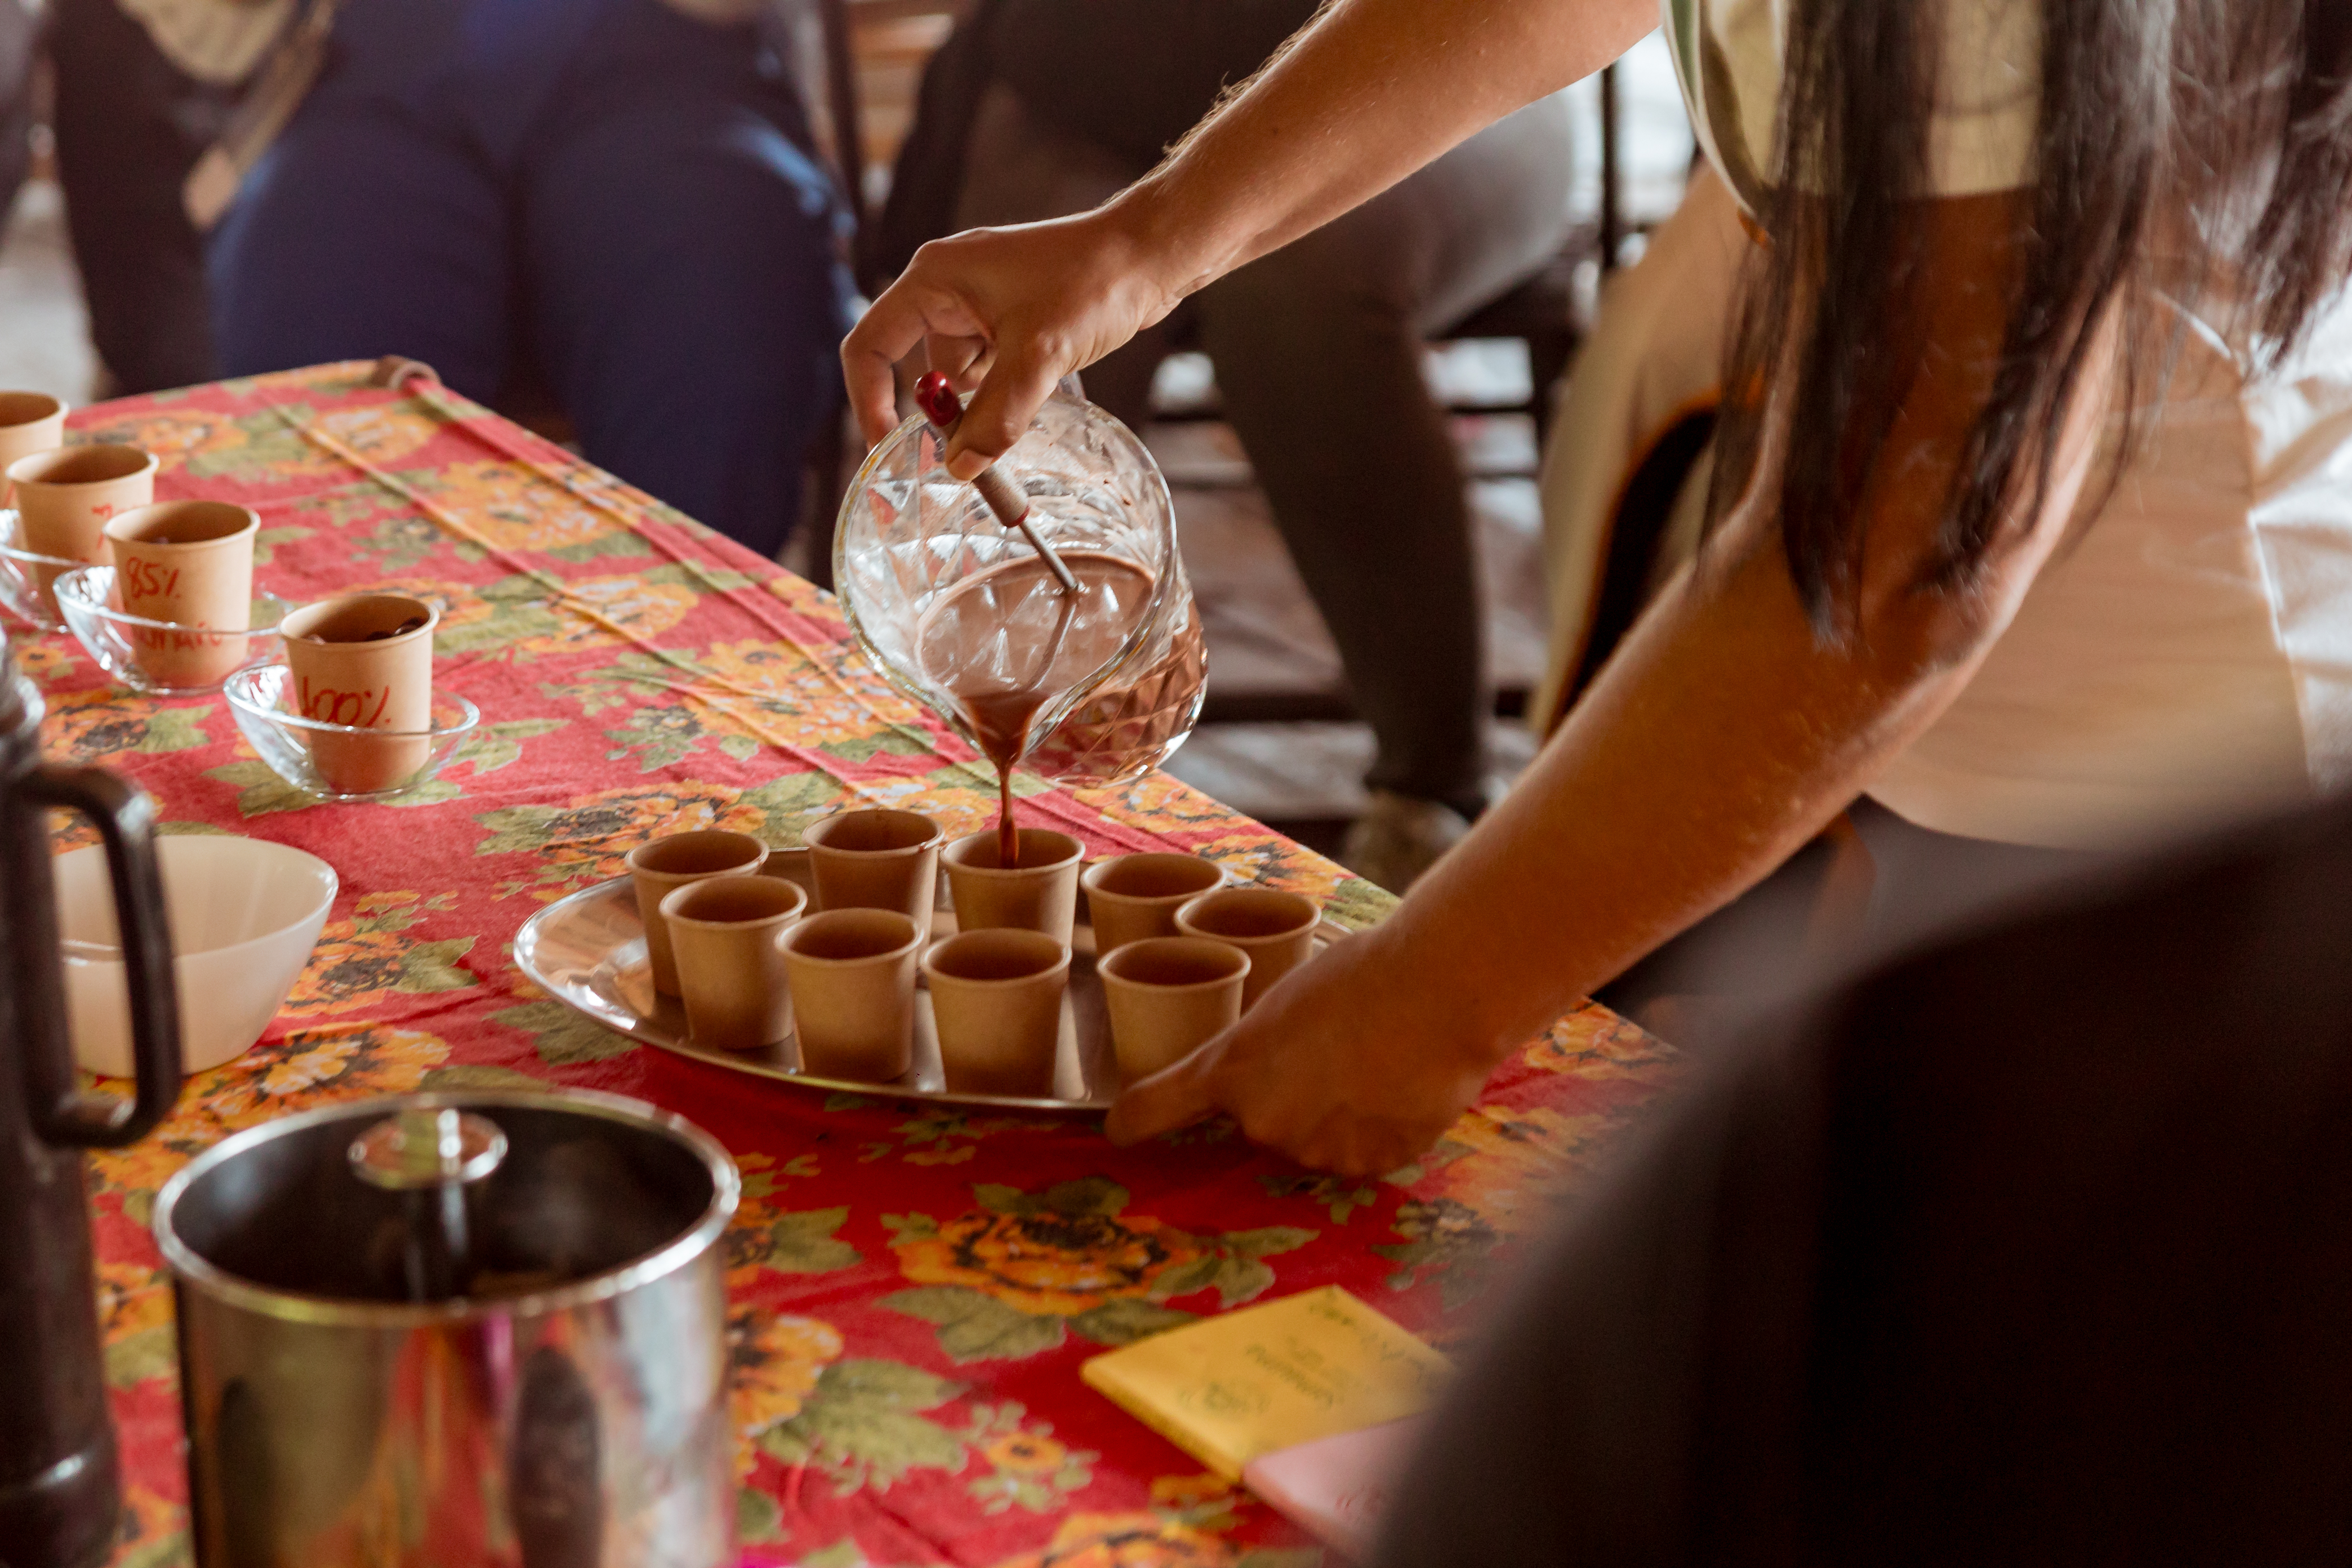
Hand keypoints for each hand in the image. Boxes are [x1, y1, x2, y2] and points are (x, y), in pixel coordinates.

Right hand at [840, 205, 1188, 477]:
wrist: (1151, 255)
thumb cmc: (1094, 282)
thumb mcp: (1039, 357)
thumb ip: (996, 416)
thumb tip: (961, 468)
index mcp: (934, 278)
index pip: (871, 346)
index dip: (870, 401)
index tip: (887, 448)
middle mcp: (948, 287)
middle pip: (918, 366)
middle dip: (943, 410)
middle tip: (972, 450)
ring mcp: (981, 303)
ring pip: (959, 376)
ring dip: (982, 402)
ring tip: (1026, 398)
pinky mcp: (1011, 318)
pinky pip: (989, 369)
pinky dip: (1004, 391)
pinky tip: (1038, 387)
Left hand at [1104, 923, 1506, 1175]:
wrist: (1440, 993)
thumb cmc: (1363, 974)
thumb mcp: (1286, 998)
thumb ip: (1261, 1046)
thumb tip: (1270, 1066)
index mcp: (1231, 1068)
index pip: (1153, 1108)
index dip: (1133, 1121)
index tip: (1121, 1130)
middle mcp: (1263, 1122)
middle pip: (1258, 1121)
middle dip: (1284, 1096)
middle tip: (1330, 1052)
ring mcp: (1317, 1151)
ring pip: (1311, 1140)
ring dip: (1332, 1115)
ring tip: (1373, 1064)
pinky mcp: (1368, 1166)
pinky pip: (1359, 1154)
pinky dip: (1372, 1130)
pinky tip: (1396, 1088)